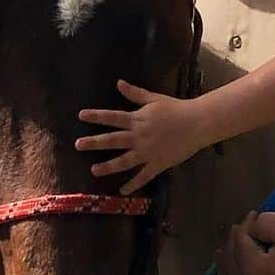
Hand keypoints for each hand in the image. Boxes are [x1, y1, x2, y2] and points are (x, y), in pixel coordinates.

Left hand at [76, 79, 207, 193]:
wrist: (197, 123)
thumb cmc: (176, 108)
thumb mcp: (154, 99)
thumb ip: (135, 94)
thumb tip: (119, 82)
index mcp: (137, 119)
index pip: (112, 117)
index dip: (96, 116)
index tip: (81, 116)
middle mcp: (138, 136)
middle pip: (112, 140)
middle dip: (94, 143)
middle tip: (78, 145)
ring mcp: (147, 152)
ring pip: (124, 161)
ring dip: (108, 166)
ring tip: (94, 170)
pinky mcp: (158, 163)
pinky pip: (143, 176)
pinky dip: (133, 184)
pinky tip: (122, 191)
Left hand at [214, 211, 274, 274]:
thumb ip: (265, 223)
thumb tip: (249, 227)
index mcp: (252, 270)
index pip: (239, 241)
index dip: (246, 225)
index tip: (256, 216)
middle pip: (230, 264)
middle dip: (234, 245)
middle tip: (245, 231)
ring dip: (224, 272)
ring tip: (223, 257)